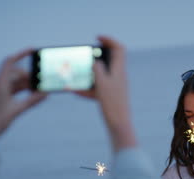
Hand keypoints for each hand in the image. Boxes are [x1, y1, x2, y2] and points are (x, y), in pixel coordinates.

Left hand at [0, 49, 46, 142]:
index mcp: (0, 84)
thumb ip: (32, 101)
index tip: (33, 50)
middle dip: (30, 75)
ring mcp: (0, 91)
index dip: (21, 54)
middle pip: (16, 73)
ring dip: (28, 84)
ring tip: (40, 90)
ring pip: (17, 82)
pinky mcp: (2, 98)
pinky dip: (25, 91)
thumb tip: (45, 94)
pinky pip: (15, 90)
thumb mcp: (17, 110)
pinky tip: (34, 95)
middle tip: (43, 81)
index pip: (10, 62)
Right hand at [76, 36, 135, 151]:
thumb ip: (98, 69)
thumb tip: (96, 60)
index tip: (96, 38)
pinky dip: (86, 89)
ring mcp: (114, 87)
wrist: (118, 126)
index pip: (119, 49)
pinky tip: (74, 91)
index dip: (109, 40)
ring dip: (88, 74)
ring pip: (100, 75)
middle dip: (96, 56)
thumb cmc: (112, 105)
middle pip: (109, 60)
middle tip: (84, 55)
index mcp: (119, 71)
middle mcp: (118, 77)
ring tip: (74, 76)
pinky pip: (96, 88)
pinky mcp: (109, 96)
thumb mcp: (102, 84)